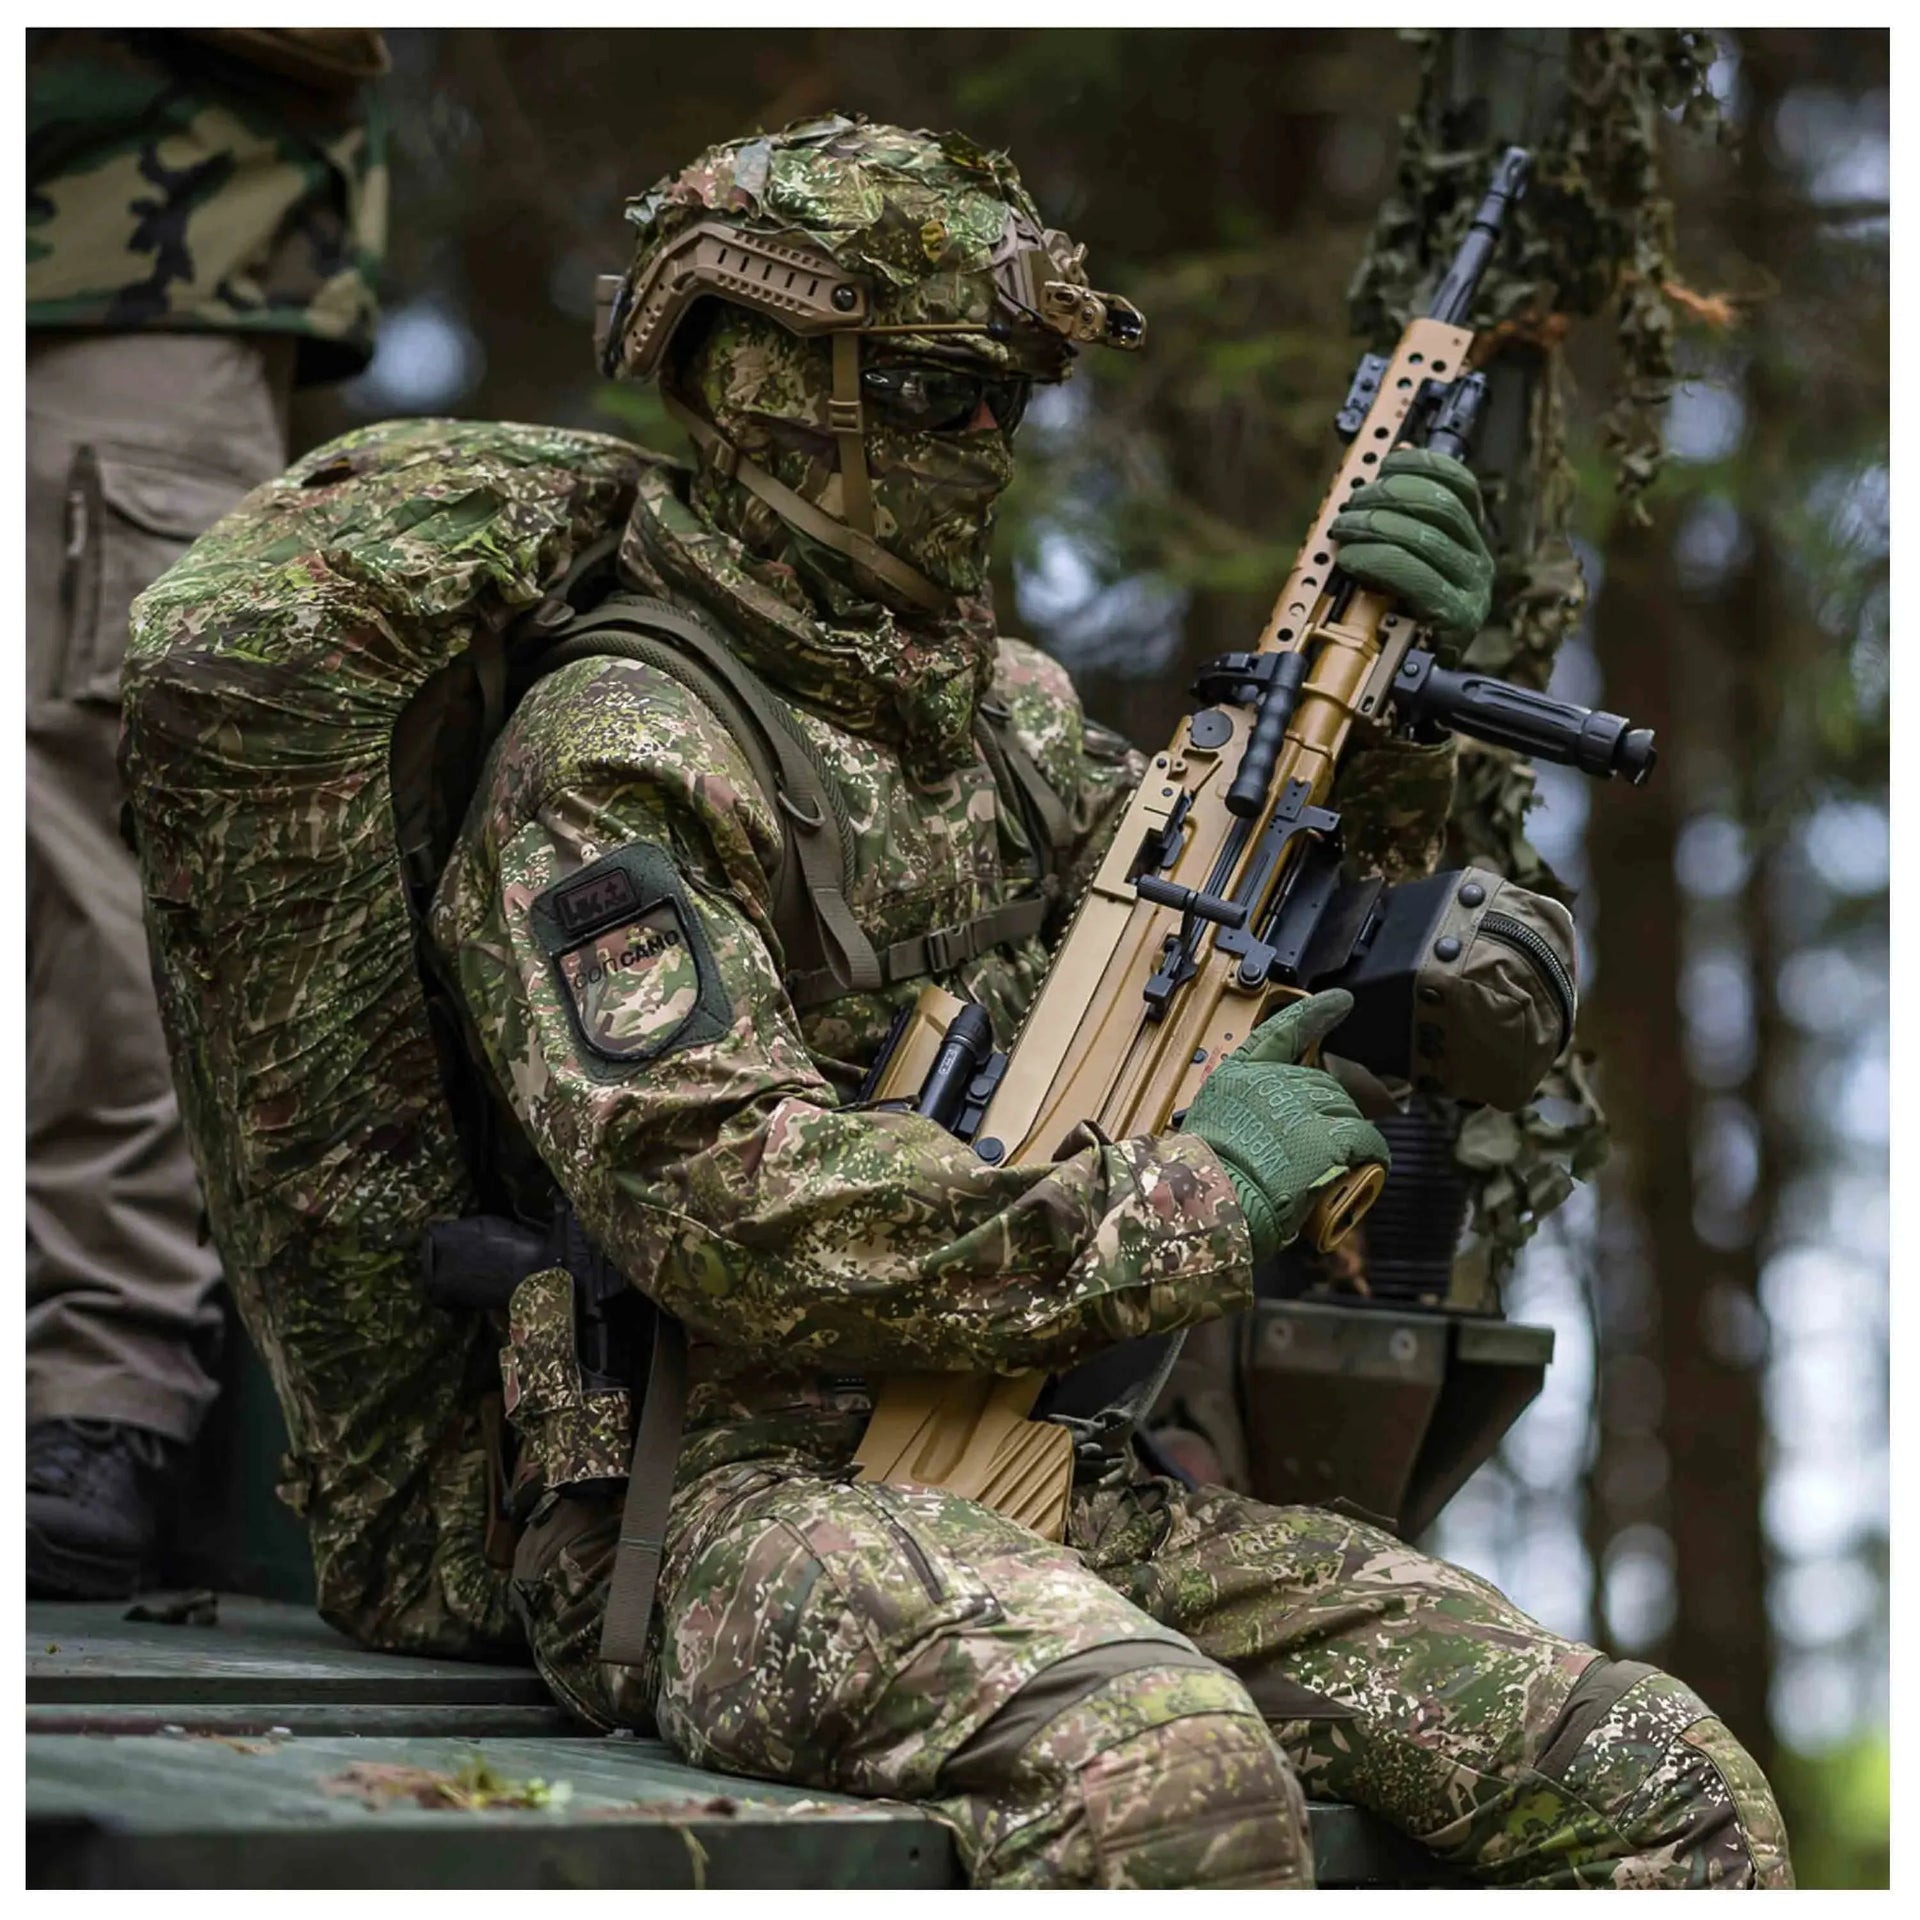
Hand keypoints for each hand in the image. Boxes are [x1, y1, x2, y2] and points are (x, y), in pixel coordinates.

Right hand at [1180, 990, 1391, 1265]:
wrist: (1212, 1199)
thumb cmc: (1205, 1176)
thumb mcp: (1211, 1125)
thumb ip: (1242, 1114)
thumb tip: (1265, 1129)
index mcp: (1240, 1075)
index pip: (1283, 1031)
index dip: (1315, 1016)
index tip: (1341, 1002)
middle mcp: (1274, 1082)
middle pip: (1322, 1084)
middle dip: (1327, 1113)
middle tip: (1319, 1147)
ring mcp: (1303, 1106)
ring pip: (1346, 1111)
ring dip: (1346, 1137)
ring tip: (1331, 1166)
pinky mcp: (1328, 1137)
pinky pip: (1367, 1141)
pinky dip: (1371, 1156)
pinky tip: (1365, 1168)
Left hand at [1327, 447, 1492, 642]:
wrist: (1407, 683)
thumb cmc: (1395, 619)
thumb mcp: (1398, 560)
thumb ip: (1397, 517)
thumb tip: (1390, 460)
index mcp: (1469, 539)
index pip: (1459, 484)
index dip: (1420, 465)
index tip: (1385, 463)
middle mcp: (1478, 561)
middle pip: (1439, 505)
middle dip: (1386, 496)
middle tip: (1350, 507)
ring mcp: (1471, 590)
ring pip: (1424, 537)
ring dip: (1373, 527)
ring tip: (1343, 531)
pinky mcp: (1457, 618)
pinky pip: (1414, 577)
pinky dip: (1375, 562)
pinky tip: (1351, 560)